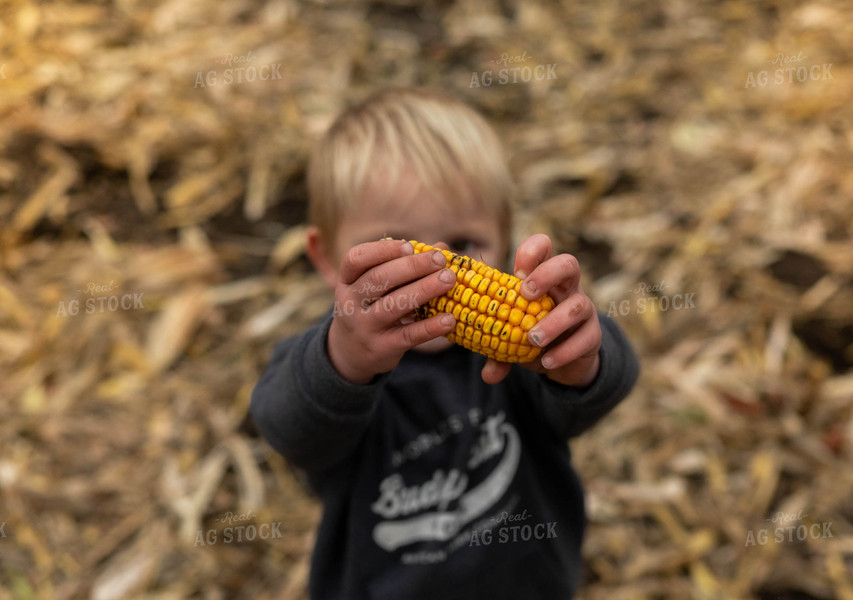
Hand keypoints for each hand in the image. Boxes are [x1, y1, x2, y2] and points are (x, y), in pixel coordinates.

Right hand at [327, 240, 456, 383]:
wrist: (353, 353)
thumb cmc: (373, 307)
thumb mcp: (377, 287)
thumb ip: (404, 265)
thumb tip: (442, 248)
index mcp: (347, 280)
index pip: (356, 259)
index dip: (382, 250)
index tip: (410, 246)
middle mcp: (350, 302)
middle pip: (378, 279)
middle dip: (411, 266)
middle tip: (439, 259)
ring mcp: (364, 327)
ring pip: (394, 305)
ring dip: (424, 289)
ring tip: (449, 280)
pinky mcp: (382, 348)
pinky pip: (408, 335)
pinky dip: (430, 327)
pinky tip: (449, 319)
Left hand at [481, 234, 601, 386]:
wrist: (561, 361)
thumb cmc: (530, 336)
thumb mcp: (510, 340)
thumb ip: (497, 353)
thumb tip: (488, 375)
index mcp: (543, 278)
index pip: (543, 247)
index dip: (532, 251)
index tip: (515, 273)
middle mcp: (566, 289)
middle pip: (568, 264)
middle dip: (547, 274)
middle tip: (525, 294)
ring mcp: (583, 310)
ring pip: (578, 305)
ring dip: (553, 322)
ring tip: (532, 340)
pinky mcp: (593, 335)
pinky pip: (585, 338)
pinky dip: (564, 351)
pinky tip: (546, 362)